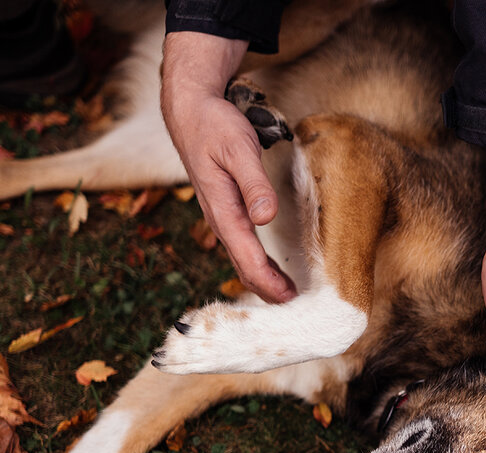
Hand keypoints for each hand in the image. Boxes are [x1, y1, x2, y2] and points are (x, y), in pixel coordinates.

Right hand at [160, 32, 295, 301]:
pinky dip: (256, 264)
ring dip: (262, 280)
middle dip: (267, 290)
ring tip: (286, 296)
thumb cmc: (215, 128)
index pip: (247, 257)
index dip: (268, 281)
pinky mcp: (225, 211)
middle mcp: (219, 220)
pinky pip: (241, 247)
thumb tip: (265, 217)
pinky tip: (270, 269)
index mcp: (222, 210)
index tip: (290, 298)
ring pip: (241, 259)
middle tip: (296, 307)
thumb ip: (254, 184)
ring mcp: (220, 217)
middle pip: (243, 266)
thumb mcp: (238, 149)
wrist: (189, 112)